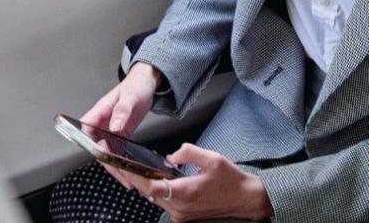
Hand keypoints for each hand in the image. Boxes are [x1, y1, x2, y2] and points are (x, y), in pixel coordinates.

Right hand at [81, 61, 161, 188]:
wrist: (147, 83)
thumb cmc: (136, 84)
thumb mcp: (131, 96)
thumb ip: (122, 111)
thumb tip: (114, 126)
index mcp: (100, 111)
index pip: (85, 129)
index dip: (89, 142)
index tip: (99, 152)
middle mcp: (102, 123)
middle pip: (96, 146)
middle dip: (107, 162)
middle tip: (119, 173)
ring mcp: (111, 130)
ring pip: (107, 152)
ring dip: (116, 166)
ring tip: (127, 179)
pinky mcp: (120, 135)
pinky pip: (118, 152)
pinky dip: (123, 162)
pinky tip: (131, 172)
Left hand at [114, 143, 273, 221]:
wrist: (244, 199)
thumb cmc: (230, 180)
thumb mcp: (212, 158)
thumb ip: (188, 152)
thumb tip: (171, 155)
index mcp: (186, 193)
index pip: (151, 187)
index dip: (135, 176)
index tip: (124, 164)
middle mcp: (180, 208)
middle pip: (148, 193)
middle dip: (137, 178)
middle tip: (124, 162)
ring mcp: (181, 215)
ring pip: (154, 199)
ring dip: (146, 185)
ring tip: (139, 168)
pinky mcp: (183, 217)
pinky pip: (163, 203)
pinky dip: (157, 191)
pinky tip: (157, 179)